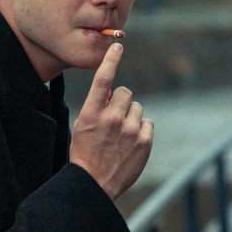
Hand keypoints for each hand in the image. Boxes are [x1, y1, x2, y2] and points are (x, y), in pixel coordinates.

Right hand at [69, 43, 152, 200]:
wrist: (94, 184)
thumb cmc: (85, 153)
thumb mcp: (83, 125)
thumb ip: (98, 106)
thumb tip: (113, 92)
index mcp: (92, 113)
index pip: (103, 80)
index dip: (111, 61)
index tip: (118, 46)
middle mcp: (112, 118)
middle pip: (126, 93)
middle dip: (121, 102)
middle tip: (114, 119)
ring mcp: (130, 131)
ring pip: (137, 108)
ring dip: (131, 117)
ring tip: (121, 135)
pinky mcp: (144, 142)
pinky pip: (147, 123)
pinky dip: (141, 130)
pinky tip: (130, 143)